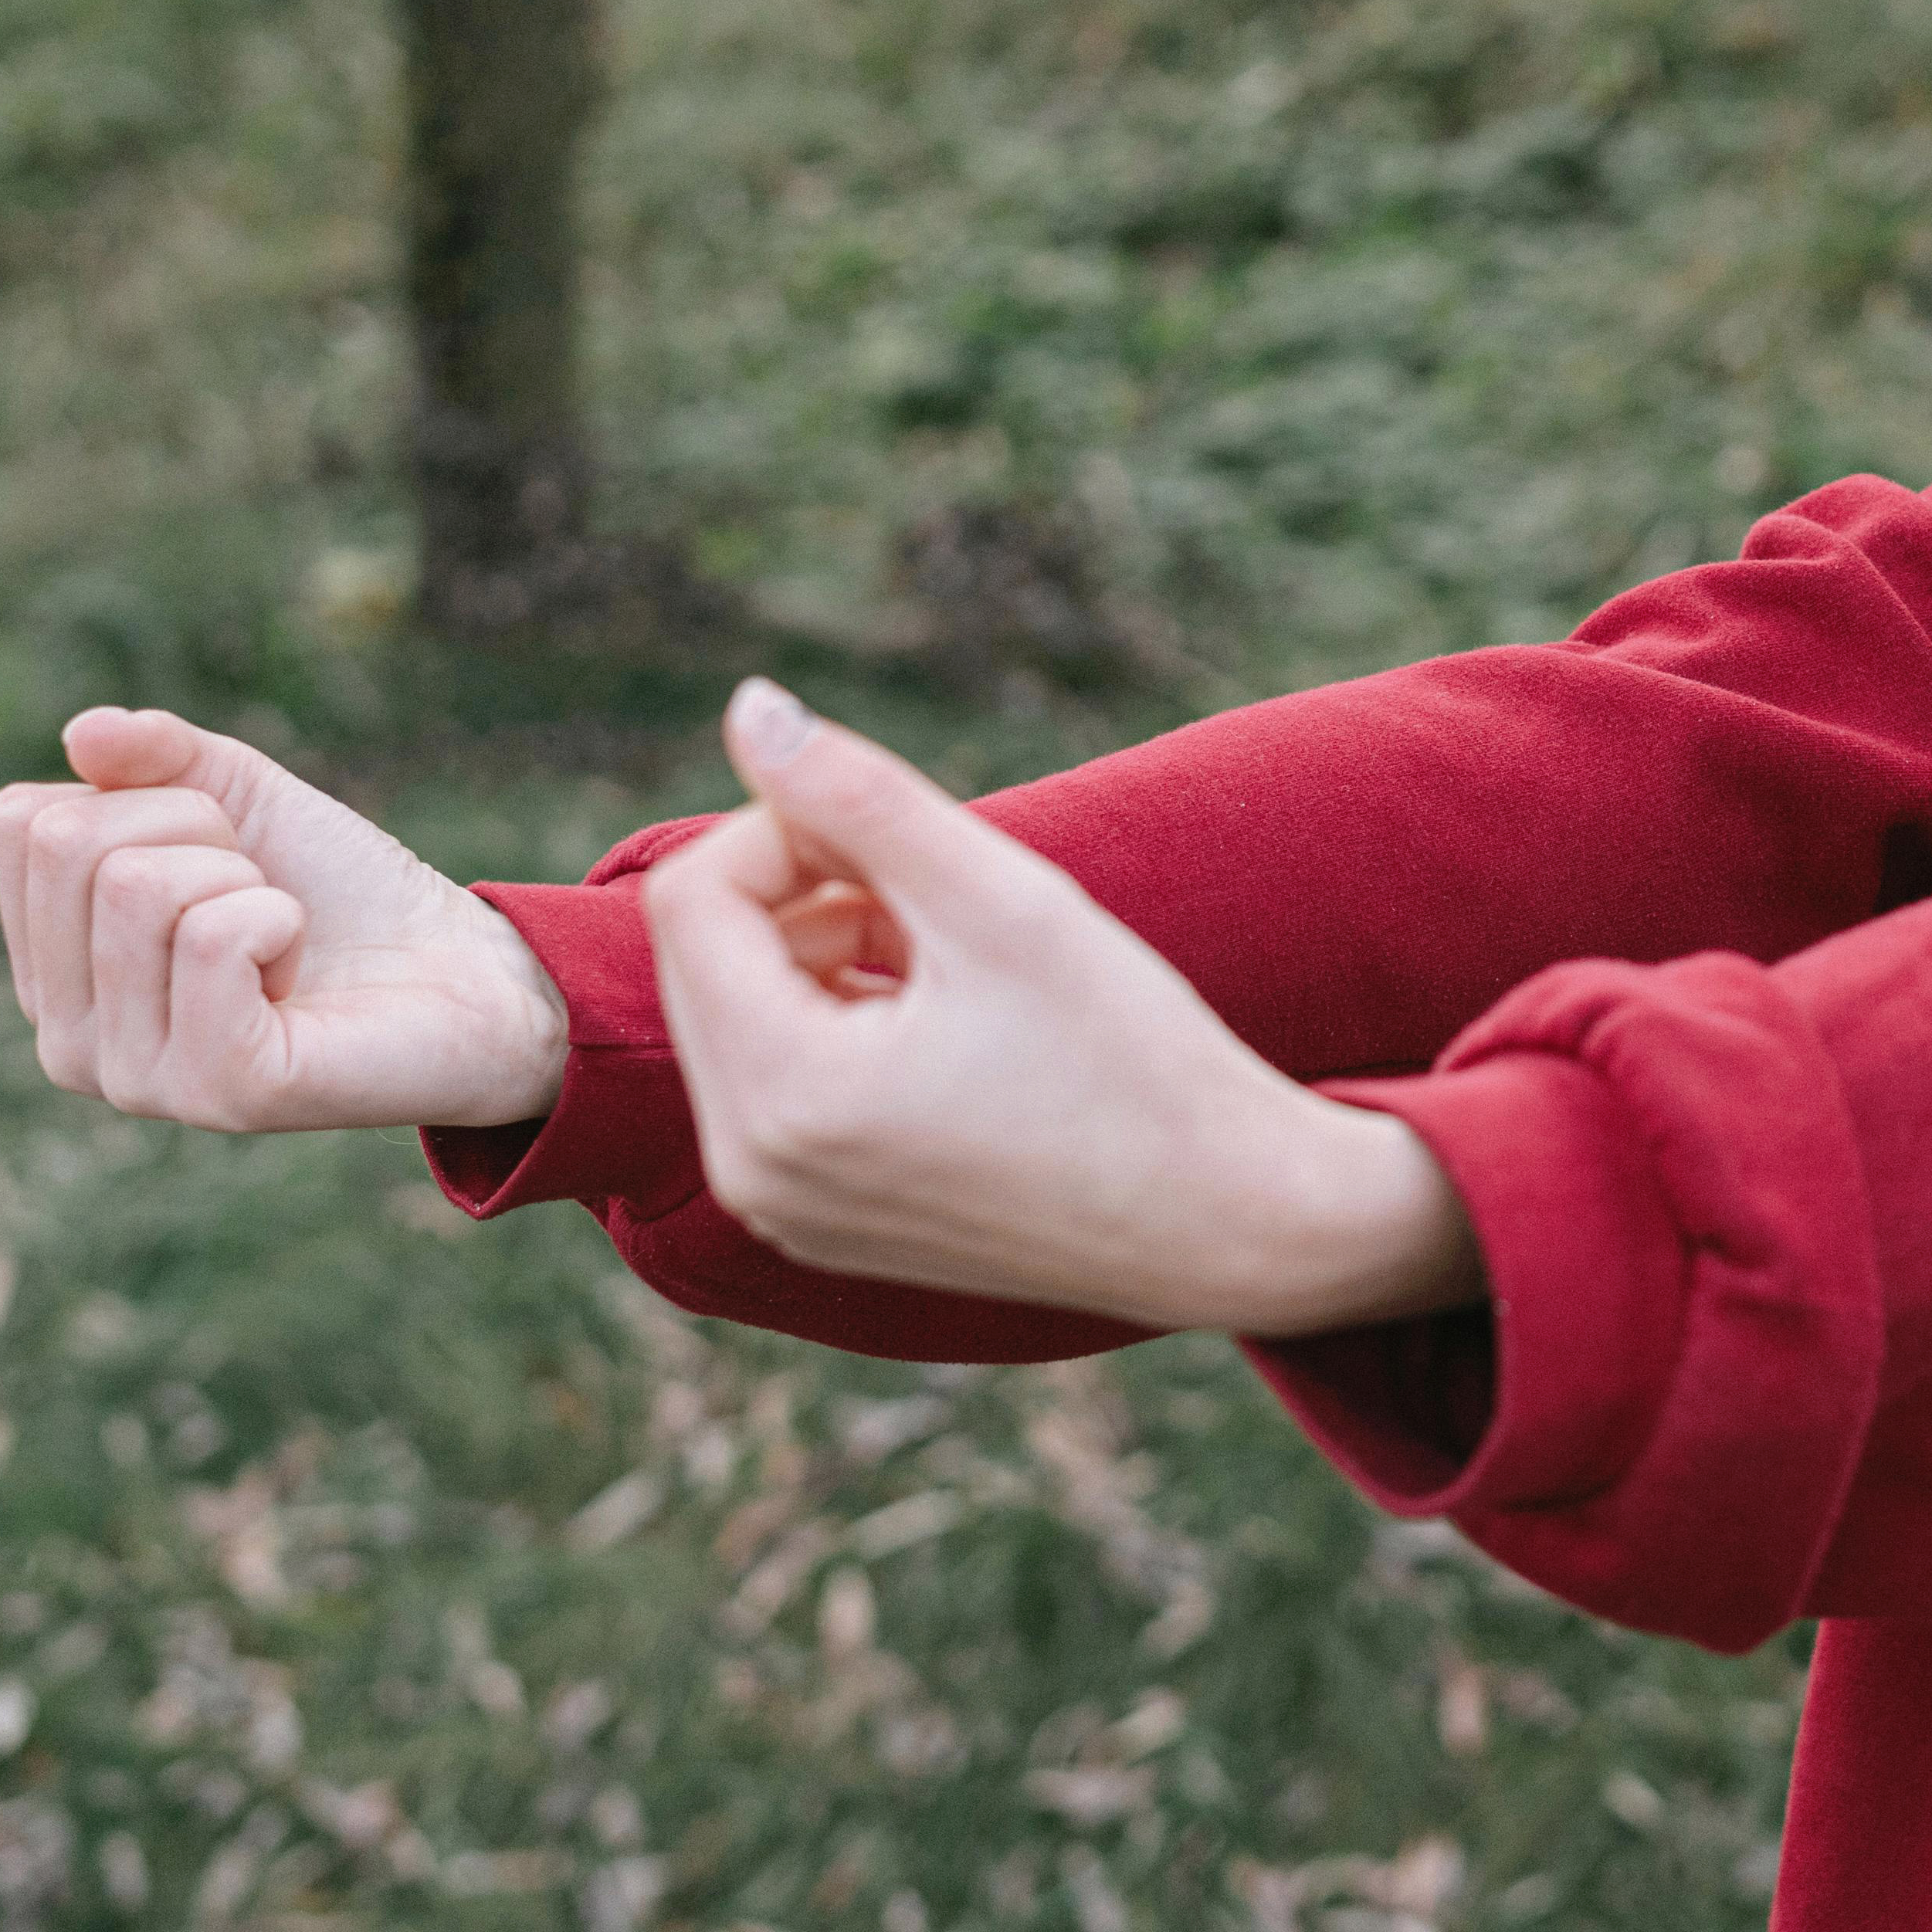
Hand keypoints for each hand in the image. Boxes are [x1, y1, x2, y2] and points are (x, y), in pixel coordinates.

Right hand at [0, 708, 568, 1132]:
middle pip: (71, 845)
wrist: (460, 967)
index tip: (220, 851)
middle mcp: (65, 1036)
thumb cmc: (340, 891)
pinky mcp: (216, 1093)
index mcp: (52, 966)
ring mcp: (133, 1078)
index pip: (27, 820)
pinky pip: (213, 938)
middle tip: (263, 891)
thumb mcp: (242, 794)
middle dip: (200, 830)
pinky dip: (280, 920)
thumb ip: (156, 754)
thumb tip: (84, 732)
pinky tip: (299, 972)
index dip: (151, 799)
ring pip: (135, 886)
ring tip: (283, 937)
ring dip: (246, 879)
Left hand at [644, 680, 1481, 1335]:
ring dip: (828, 955)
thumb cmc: (1135, 1060)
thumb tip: (749, 705)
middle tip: (942, 897)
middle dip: (804, 893)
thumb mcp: (1001, 902)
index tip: (909, 840)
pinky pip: (778, 1089)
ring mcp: (784, 1210)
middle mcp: (752, 1172)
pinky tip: (957, 1030)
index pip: (695, 896)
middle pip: (702, 958)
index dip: (789, 827)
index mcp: (783, 1097)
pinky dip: (844, 1028)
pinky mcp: (823, 1226)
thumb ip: (859, 794)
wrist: (1236, 1222)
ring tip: (961, 965)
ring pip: (741, 1015)